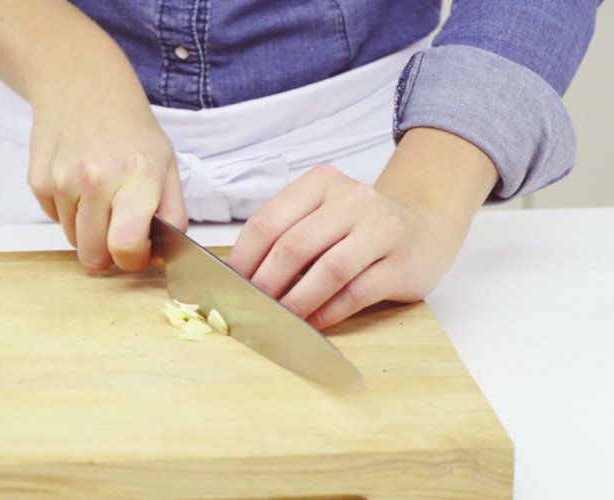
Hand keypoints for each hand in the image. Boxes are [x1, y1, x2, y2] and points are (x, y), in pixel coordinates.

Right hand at [0, 0, 187, 271]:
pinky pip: (55, 220)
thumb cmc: (129, 128)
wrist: (81, 85)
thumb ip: (172, 213)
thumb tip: (163, 258)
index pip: (127, 246)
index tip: (139, 251)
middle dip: (108, 253)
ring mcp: (63, 181)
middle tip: (118, 230)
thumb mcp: (166, 164)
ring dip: (88, 230)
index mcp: (138, 177)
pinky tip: (79, 182)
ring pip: (74, 240)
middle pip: (94, 255)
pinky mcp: (39, 181)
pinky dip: (68, 212)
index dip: (134, 260)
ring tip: (100, 196)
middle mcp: (98, 180)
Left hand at [227, 128, 498, 328]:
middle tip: (250, 308)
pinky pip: (357, 292)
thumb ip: (286, 234)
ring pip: (328, 270)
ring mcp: (381, 228)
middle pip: (294, 246)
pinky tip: (313, 323)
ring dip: (297, 302)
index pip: (269, 221)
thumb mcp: (322, 214)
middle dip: (266, 284)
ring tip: (279, 321)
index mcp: (321, 183)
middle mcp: (353, 199)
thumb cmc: (360, 226)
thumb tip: (241, 279)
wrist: (425, 224)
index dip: (244, 258)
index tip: (229, 286)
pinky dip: (329, 312)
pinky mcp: (402, 263)